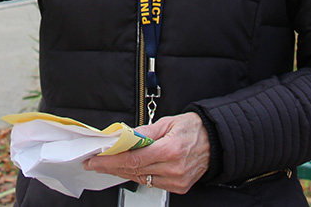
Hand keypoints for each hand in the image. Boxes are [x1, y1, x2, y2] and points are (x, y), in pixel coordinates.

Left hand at [83, 112, 209, 194]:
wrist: (215, 141)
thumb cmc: (193, 129)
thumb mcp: (167, 122)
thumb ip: (143, 132)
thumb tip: (123, 136)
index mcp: (170, 150)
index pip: (133, 159)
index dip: (111, 161)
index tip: (96, 160)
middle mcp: (173, 168)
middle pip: (134, 171)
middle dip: (111, 167)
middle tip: (95, 163)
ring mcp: (177, 180)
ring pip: (141, 179)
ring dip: (122, 172)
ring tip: (108, 164)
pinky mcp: (179, 187)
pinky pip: (152, 183)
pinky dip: (138, 175)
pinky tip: (128, 169)